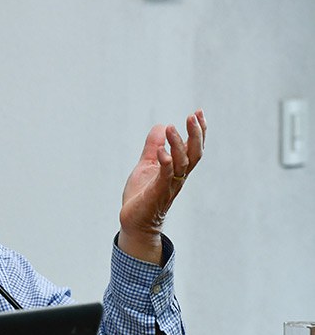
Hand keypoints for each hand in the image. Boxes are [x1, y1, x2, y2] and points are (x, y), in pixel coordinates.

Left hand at [118, 110, 205, 263]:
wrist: (134, 221)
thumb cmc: (142, 195)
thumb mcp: (147, 165)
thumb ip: (153, 147)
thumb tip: (160, 126)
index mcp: (178, 169)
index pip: (193, 148)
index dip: (199, 131)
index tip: (198, 113)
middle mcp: (178, 177)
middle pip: (194, 154)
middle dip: (196, 134)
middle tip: (193, 116)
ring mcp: (169, 185)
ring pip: (182, 163)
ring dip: (178, 144)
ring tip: (171, 127)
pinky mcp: (157, 194)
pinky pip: (165, 177)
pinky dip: (165, 163)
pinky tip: (161, 152)